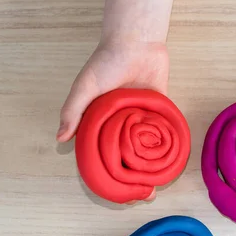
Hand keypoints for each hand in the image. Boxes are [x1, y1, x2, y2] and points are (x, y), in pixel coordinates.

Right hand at [57, 40, 169, 202]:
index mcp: (101, 120)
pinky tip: (174, 161)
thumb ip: (73, 111)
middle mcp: (121, 122)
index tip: (116, 191)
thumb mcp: (85, 87)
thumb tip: (60, 139)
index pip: (102, 149)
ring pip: (147, 145)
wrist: (136, 41)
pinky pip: (165, 129)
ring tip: (161, 184)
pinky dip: (169, 144)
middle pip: (128, 152)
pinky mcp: (160, 108)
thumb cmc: (106, 63)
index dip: (107, 170)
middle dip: (135, 174)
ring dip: (154, 163)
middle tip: (147, 193)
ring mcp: (141, 116)